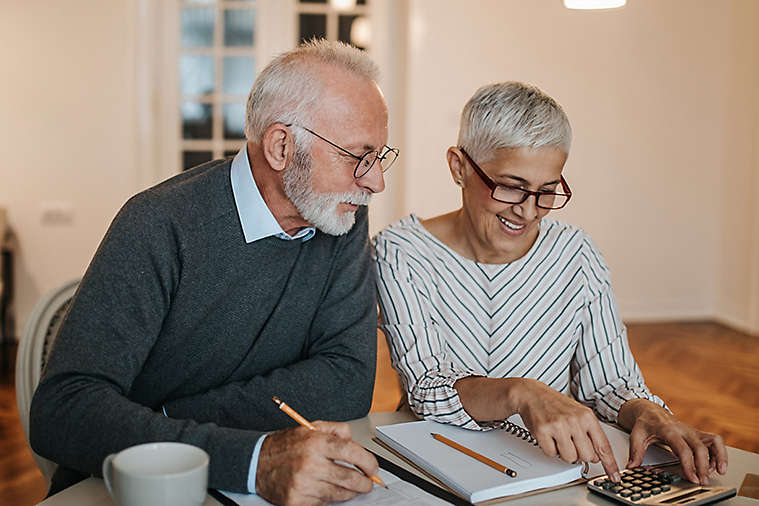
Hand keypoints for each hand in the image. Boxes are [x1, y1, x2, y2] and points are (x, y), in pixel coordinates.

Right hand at [255, 421, 378, 504]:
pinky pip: (324, 503)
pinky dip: (331, 498)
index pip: (351, 452)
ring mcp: (303, 485)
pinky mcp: (297, 500)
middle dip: (365, 483)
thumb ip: (336, 430)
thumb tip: (354, 440)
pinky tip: (331, 491)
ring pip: (339, 494)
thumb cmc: (285, 446)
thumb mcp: (310, 428)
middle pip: (349, 478)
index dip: (368, 462)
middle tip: (369, 483)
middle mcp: (310, 464)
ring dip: (350, 492)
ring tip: (354, 487)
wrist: (257, 463)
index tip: (373, 468)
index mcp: (315, 443)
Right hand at [514, 379, 620, 480]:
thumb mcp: (579, 413)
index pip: (603, 446)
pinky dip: (550, 449)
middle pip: (587, 456)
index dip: (610, 464)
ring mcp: (558, 426)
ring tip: (559, 439)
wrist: (532, 394)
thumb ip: (590, 434)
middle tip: (572, 443)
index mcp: (587, 416)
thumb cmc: (556, 404)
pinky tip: (549, 437)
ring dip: (564, 453)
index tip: (614, 476)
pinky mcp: (543, 431)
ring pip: (570, 458)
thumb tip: (597, 456)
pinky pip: (552, 454)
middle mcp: (574, 421)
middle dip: (580, 455)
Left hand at [619, 399, 727, 484]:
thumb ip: (635, 451)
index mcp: (669, 430)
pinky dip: (719, 453)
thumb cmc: (645, 423)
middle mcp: (684, 430)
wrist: (650, 410)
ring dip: (719, 456)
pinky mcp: (697, 434)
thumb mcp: (636, 435)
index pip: (683, 449)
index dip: (689, 464)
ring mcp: (692, 431)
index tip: (692, 477)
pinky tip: (716, 465)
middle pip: (700, 447)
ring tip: (719, 471)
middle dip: (704, 466)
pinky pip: (714, 441)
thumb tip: (632, 466)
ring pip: (714, 441)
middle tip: (702, 481)